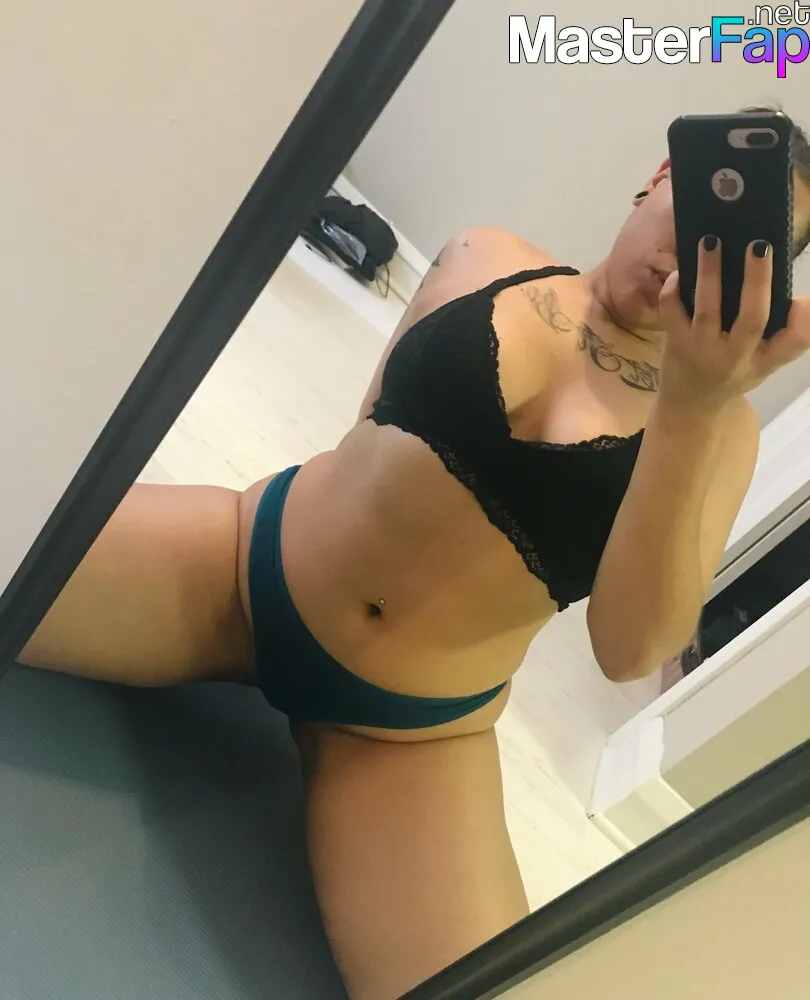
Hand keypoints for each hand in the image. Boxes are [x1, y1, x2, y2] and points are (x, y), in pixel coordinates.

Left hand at [658, 235, 809, 413]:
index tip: (801, 298)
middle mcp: (735, 358)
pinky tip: (682, 270)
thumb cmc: (733, 374)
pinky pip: (671, 311)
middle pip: (752, 320)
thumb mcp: (764, 363)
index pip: (794, 342)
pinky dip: (674, 288)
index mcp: (763, 360)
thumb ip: (784, 336)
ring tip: (711, 241)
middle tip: (759, 245)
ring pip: (707, 310)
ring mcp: (702, 350)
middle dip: (757, 281)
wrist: (689, 407)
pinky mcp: (675, 343)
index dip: (803, 318)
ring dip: (710, 274)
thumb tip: (800, 299)